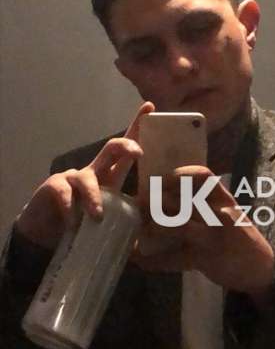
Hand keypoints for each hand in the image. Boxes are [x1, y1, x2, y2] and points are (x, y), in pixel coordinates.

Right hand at [15, 101, 154, 249]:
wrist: (47, 236)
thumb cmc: (83, 226)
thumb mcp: (110, 225)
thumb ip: (128, 227)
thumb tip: (152, 240)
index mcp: (110, 177)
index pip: (126, 150)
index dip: (138, 128)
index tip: (150, 108)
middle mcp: (94, 172)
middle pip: (111, 150)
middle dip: (126, 146)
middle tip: (138, 153)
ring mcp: (73, 177)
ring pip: (88, 178)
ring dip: (94, 197)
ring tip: (97, 217)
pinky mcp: (54, 187)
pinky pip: (65, 194)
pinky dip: (70, 209)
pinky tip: (72, 223)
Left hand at [131, 165, 274, 299]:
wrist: (261, 267)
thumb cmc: (238, 237)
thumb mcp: (228, 213)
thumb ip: (205, 204)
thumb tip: (168, 197)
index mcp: (224, 200)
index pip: (202, 176)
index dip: (178, 175)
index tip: (160, 180)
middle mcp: (220, 214)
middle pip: (182, 201)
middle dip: (155, 202)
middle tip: (138, 205)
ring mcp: (214, 236)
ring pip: (178, 225)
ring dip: (153, 227)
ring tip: (138, 230)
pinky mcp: (207, 258)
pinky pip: (176, 258)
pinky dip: (155, 260)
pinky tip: (140, 260)